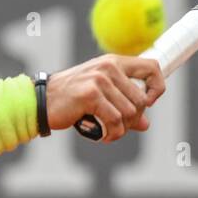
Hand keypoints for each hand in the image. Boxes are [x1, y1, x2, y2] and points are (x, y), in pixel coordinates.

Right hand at [46, 54, 165, 142]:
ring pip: (129, 113)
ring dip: (122, 129)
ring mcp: (99, 80)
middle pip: (141, 99)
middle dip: (134, 119)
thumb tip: (145, 124)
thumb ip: (123, 106)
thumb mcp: (100, 96)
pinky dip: (112, 134)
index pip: (152, 67)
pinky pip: (115, 120)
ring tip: (109, 132)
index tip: (148, 103)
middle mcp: (109, 67)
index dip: (157, 87)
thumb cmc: (70, 99)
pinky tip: (102, 136)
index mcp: (113, 62)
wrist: (40, 102)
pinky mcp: (91, 95)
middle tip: (119, 126)